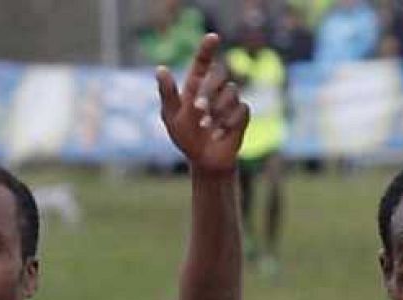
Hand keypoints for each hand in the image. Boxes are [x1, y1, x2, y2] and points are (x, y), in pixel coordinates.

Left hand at [156, 34, 248, 175]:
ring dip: (217, 111)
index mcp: (196, 85)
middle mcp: (215, 89)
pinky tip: (218, 135)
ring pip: (231, 92)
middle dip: (209, 90)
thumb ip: (168, 94)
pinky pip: (241, 110)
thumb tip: (160, 69)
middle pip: (219, 74)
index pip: (203, 62)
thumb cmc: (185, 137)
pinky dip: (227, 123)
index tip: (213, 37)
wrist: (205, 160)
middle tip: (198, 108)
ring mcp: (230, 100)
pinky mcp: (242, 114)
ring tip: (206, 127)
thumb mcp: (172, 116)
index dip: (208, 48)